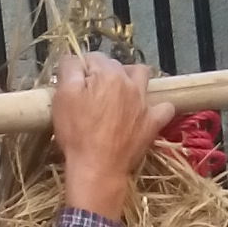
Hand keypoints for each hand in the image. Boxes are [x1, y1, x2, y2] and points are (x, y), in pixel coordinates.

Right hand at [51, 53, 173, 222]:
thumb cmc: (77, 133)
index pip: (93, 58)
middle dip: (103, 73)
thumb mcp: (63, 96)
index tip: (73, 85)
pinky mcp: (153, 122)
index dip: (81, 69)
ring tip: (119, 93)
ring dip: (132, 79)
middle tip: (90, 94)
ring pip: (143, 77)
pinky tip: (146, 112)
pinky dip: (157, 107)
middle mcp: (130, 83)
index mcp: (108, 73)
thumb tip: (74, 59)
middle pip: (117, 66)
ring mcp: (144, 102)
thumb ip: (69, 69)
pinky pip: (164, 108)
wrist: (97, 169)